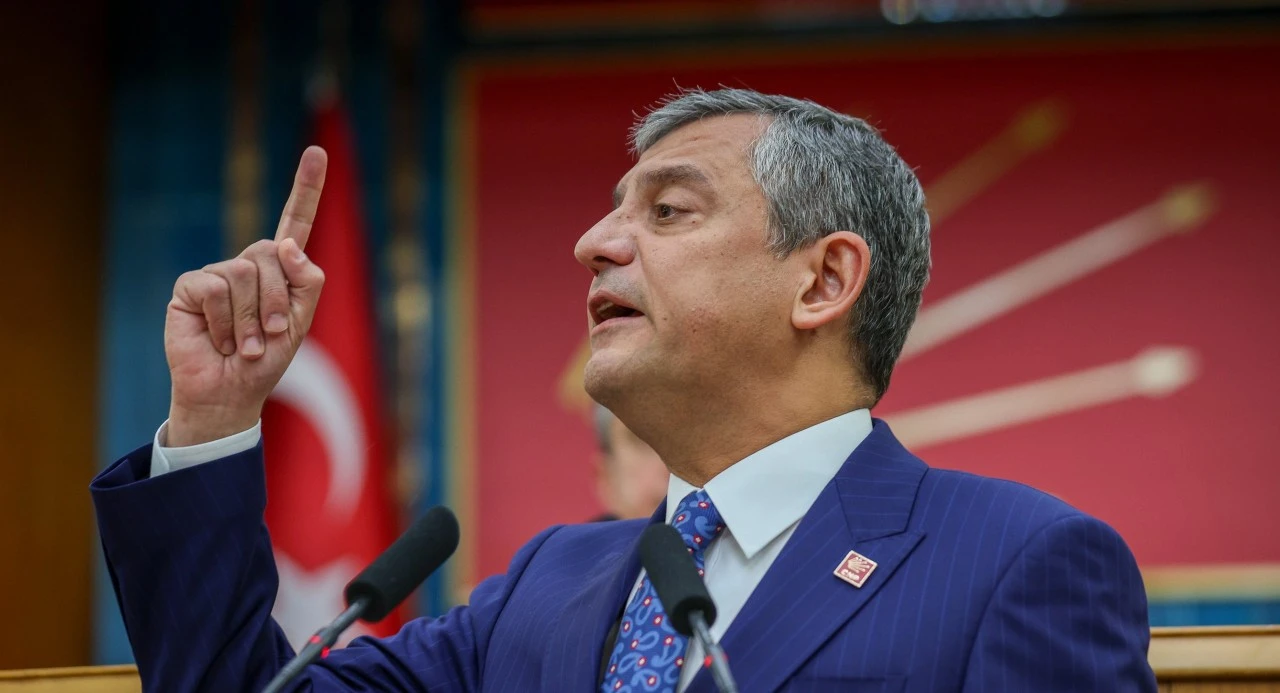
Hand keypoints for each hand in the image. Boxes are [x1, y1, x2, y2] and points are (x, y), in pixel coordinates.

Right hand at [164, 146, 328, 445]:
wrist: (229, 391)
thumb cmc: (265, 359)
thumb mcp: (300, 323)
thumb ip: (305, 283)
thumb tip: (285, 245)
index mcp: (280, 269)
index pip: (296, 221)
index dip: (307, 188)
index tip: (318, 152)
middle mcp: (248, 264)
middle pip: (272, 253)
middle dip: (276, 302)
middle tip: (267, 338)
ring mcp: (217, 273)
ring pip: (245, 273)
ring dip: (251, 320)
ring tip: (242, 346)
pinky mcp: (190, 287)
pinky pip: (217, 289)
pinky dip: (225, 322)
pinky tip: (218, 340)